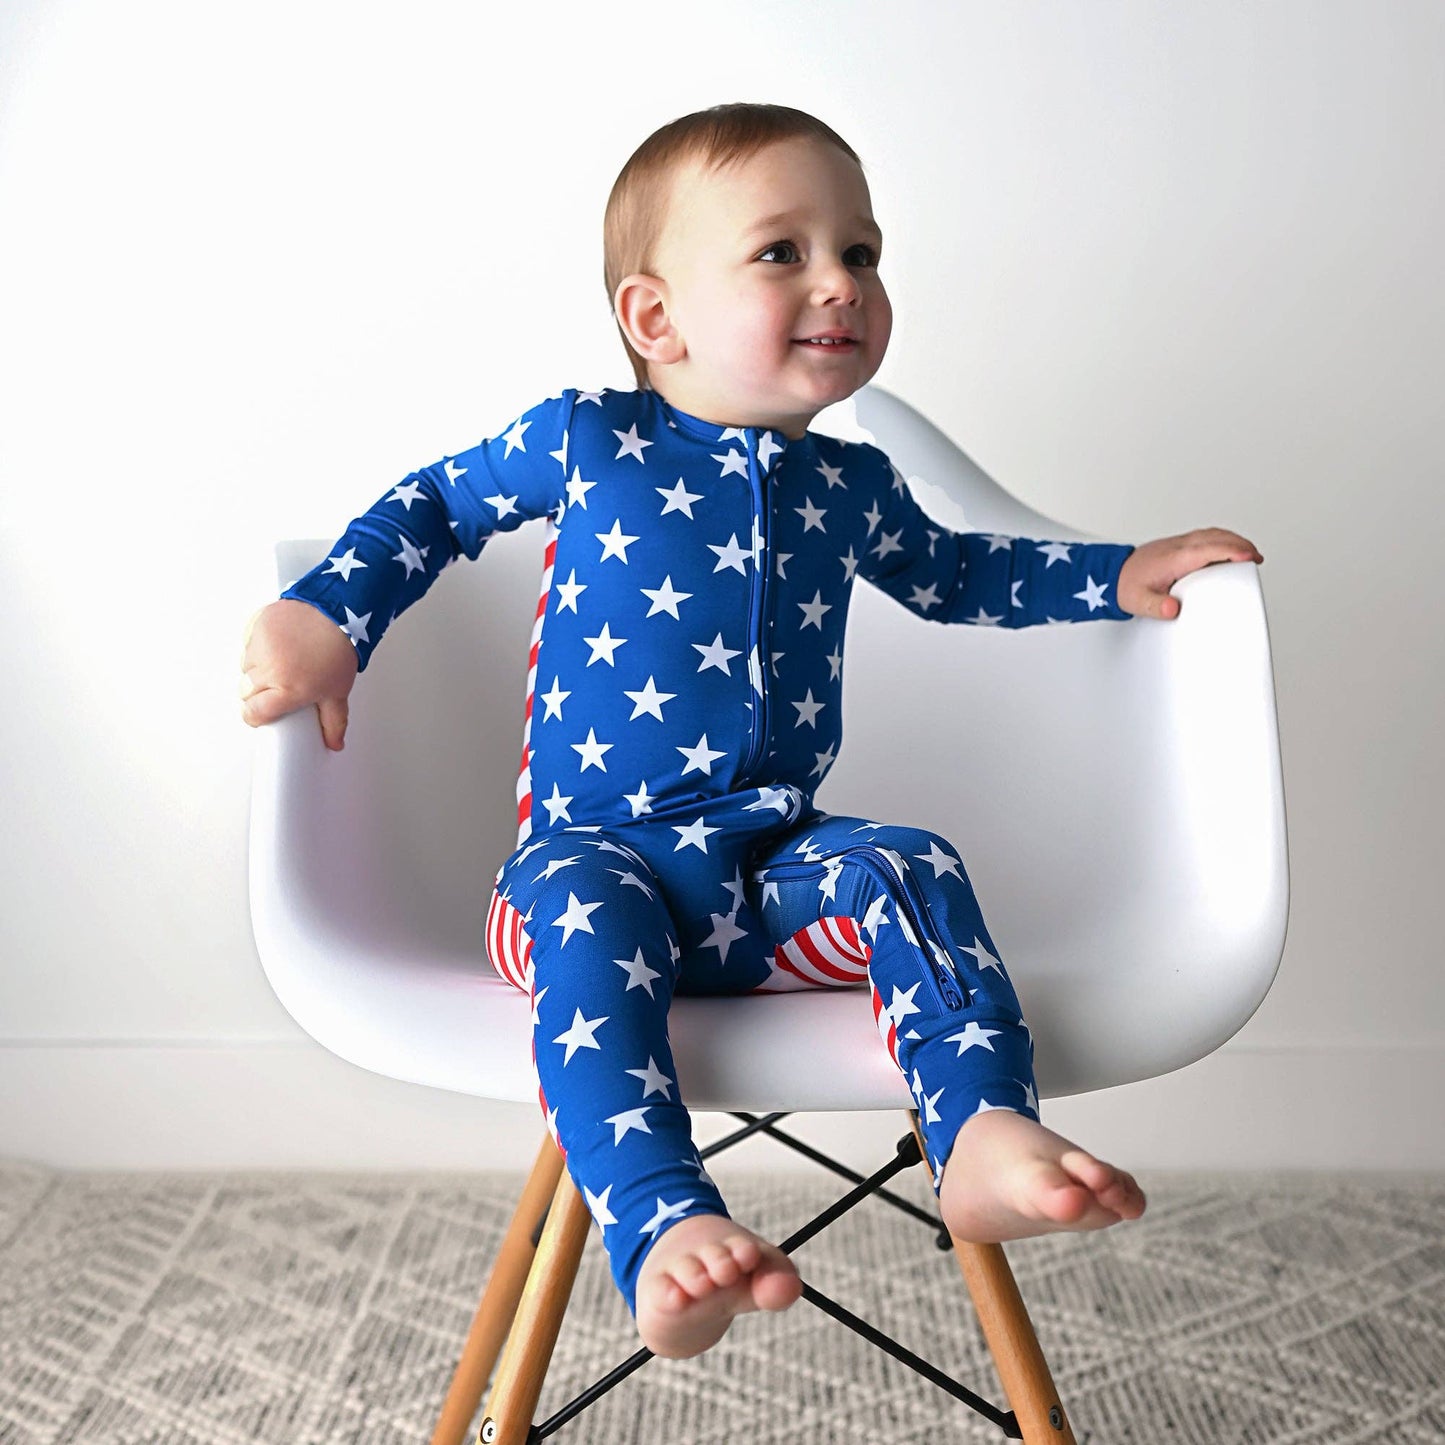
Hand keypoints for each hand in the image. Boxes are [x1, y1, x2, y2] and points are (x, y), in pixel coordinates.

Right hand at [240, 599, 358, 749]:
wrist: (340, 611)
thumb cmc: (340, 649)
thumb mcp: (339, 691)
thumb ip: (334, 722)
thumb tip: (334, 743)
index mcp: (287, 690)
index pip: (253, 713)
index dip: (256, 716)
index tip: (262, 714)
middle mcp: (268, 669)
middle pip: (245, 691)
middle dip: (259, 692)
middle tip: (279, 685)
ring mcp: (259, 646)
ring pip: (245, 666)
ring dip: (258, 667)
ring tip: (284, 661)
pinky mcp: (255, 625)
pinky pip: (247, 642)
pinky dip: (258, 645)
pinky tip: (278, 643)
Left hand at [1117, 528, 1263, 619]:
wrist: (1110, 574)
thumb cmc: (1125, 586)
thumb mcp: (1138, 602)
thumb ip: (1156, 606)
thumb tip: (1171, 609)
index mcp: (1173, 558)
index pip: (1208, 549)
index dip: (1232, 551)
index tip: (1250, 556)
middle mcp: (1178, 546)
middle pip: (1215, 537)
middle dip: (1240, 544)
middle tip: (1256, 557)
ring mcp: (1177, 544)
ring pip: (1211, 534)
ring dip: (1232, 540)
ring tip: (1248, 552)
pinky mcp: (1177, 546)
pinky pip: (1205, 537)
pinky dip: (1221, 540)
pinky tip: (1226, 550)